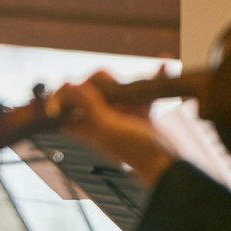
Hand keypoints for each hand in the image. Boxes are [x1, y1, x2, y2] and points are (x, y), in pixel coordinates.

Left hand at [52, 72, 175, 188]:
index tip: (72, 83)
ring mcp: (119, 115)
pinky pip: (140, 93)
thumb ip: (90, 107)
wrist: (167, 164)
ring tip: (143, 76)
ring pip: (115, 89)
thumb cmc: (136, 151)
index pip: (65, 108)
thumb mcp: (109, 128)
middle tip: (113, 81)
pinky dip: (150, 79)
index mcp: (86, 126)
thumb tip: (72, 87)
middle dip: (101, 80)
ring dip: (128, 79)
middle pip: (90, 91)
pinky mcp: (138, 113)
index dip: (63, 94)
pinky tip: (162, 66)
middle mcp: (99, 119)